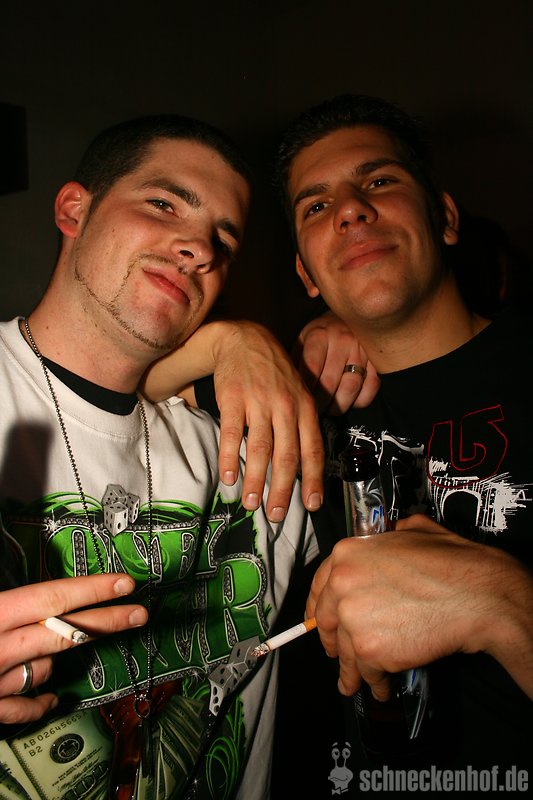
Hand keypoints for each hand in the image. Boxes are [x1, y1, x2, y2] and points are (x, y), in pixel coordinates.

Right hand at [0, 573, 147, 724]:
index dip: (94, 590)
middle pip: (66, 633)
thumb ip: (14, 599)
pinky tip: (53, 699)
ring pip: (45, 668)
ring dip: (53, 658)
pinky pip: (26, 708)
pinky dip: (41, 703)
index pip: (56, 597)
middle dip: (107, 621)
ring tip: (46, 648)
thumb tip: (48, 594)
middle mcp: (1, 647)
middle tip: (139, 614)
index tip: (125, 584)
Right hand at [211, 321, 323, 520]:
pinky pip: (232, 433)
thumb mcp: (298, 393)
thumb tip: (304, 467)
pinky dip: (231, 458)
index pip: (312, 449)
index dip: (313, 479)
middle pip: (287, 455)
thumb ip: (302, 425)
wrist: (245, 339)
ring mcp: (259, 402)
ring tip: (251, 504)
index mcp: (305, 408)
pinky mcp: (233, 398)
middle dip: (282, 489)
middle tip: (276, 515)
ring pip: (261, 448)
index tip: (311, 504)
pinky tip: (228, 477)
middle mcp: (285, 406)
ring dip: (256, 480)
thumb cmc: (275, 373)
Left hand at [293, 311, 380, 414]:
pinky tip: (350, 402)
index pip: (311, 369)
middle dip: (320, 403)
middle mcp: (342, 341)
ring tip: (330, 409)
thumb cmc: (321, 334)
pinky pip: (371, 387)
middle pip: (330, 382)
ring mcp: (362, 350)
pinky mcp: (377, 360)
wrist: (350, 316)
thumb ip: (296, 361)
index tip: (302, 401)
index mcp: (319, 335)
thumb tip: (289, 389)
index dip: (306, 390)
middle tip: (315, 411)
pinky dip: (360, 400)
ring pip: (351, 387)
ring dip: (339, 405)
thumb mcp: (303, 339)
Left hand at [306, 514, 532, 699]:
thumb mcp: (413, 531)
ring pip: (346, 652)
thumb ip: (389, 536)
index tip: (319, 621)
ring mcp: (353, 618)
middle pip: (327, 621)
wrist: (476, 595)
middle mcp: (342, 584)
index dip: (319, 608)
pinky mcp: (370, 649)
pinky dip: (375, 684)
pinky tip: (380, 688)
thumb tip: (388, 537)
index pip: (320, 586)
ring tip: (356, 682)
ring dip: (352, 670)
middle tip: (338, 653)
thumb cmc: (453, 563)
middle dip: (332, 641)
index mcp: (347, 553)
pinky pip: (367, 673)